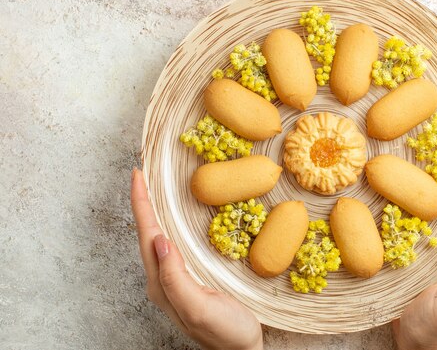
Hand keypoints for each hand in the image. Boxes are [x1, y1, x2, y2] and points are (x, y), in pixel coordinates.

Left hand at [130, 169, 262, 349]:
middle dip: (142, 203)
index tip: (137, 175)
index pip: (147, 235)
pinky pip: (172, 246)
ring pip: (157, 239)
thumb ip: (176, 277)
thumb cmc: (226, 333)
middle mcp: (163, 280)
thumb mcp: (199, 307)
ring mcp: (175, 280)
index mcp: (163, 283)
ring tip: (152, 190)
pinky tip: (173, 220)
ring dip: (152, 212)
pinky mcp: (189, 280)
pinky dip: (168, 225)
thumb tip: (159, 240)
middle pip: (147, 234)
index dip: (141, 204)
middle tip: (142, 175)